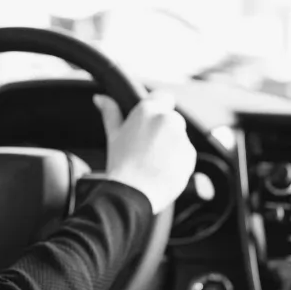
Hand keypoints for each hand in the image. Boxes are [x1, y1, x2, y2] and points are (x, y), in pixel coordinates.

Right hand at [93, 91, 196, 213]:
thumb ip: (110, 113)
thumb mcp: (113, 136)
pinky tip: (163, 171)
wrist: (133, 193)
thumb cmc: (120, 165)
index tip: (151, 122)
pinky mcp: (190, 154)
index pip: (163, 96)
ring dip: (171, 146)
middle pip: (171, 119)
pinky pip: (185, 154)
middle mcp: (167, 118)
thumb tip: (100, 98)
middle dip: (163, 131)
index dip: (159, 107)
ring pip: (178, 137)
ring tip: (153, 163)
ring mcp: (180, 136)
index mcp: (147, 110)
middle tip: (147, 149)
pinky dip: (178, 161)